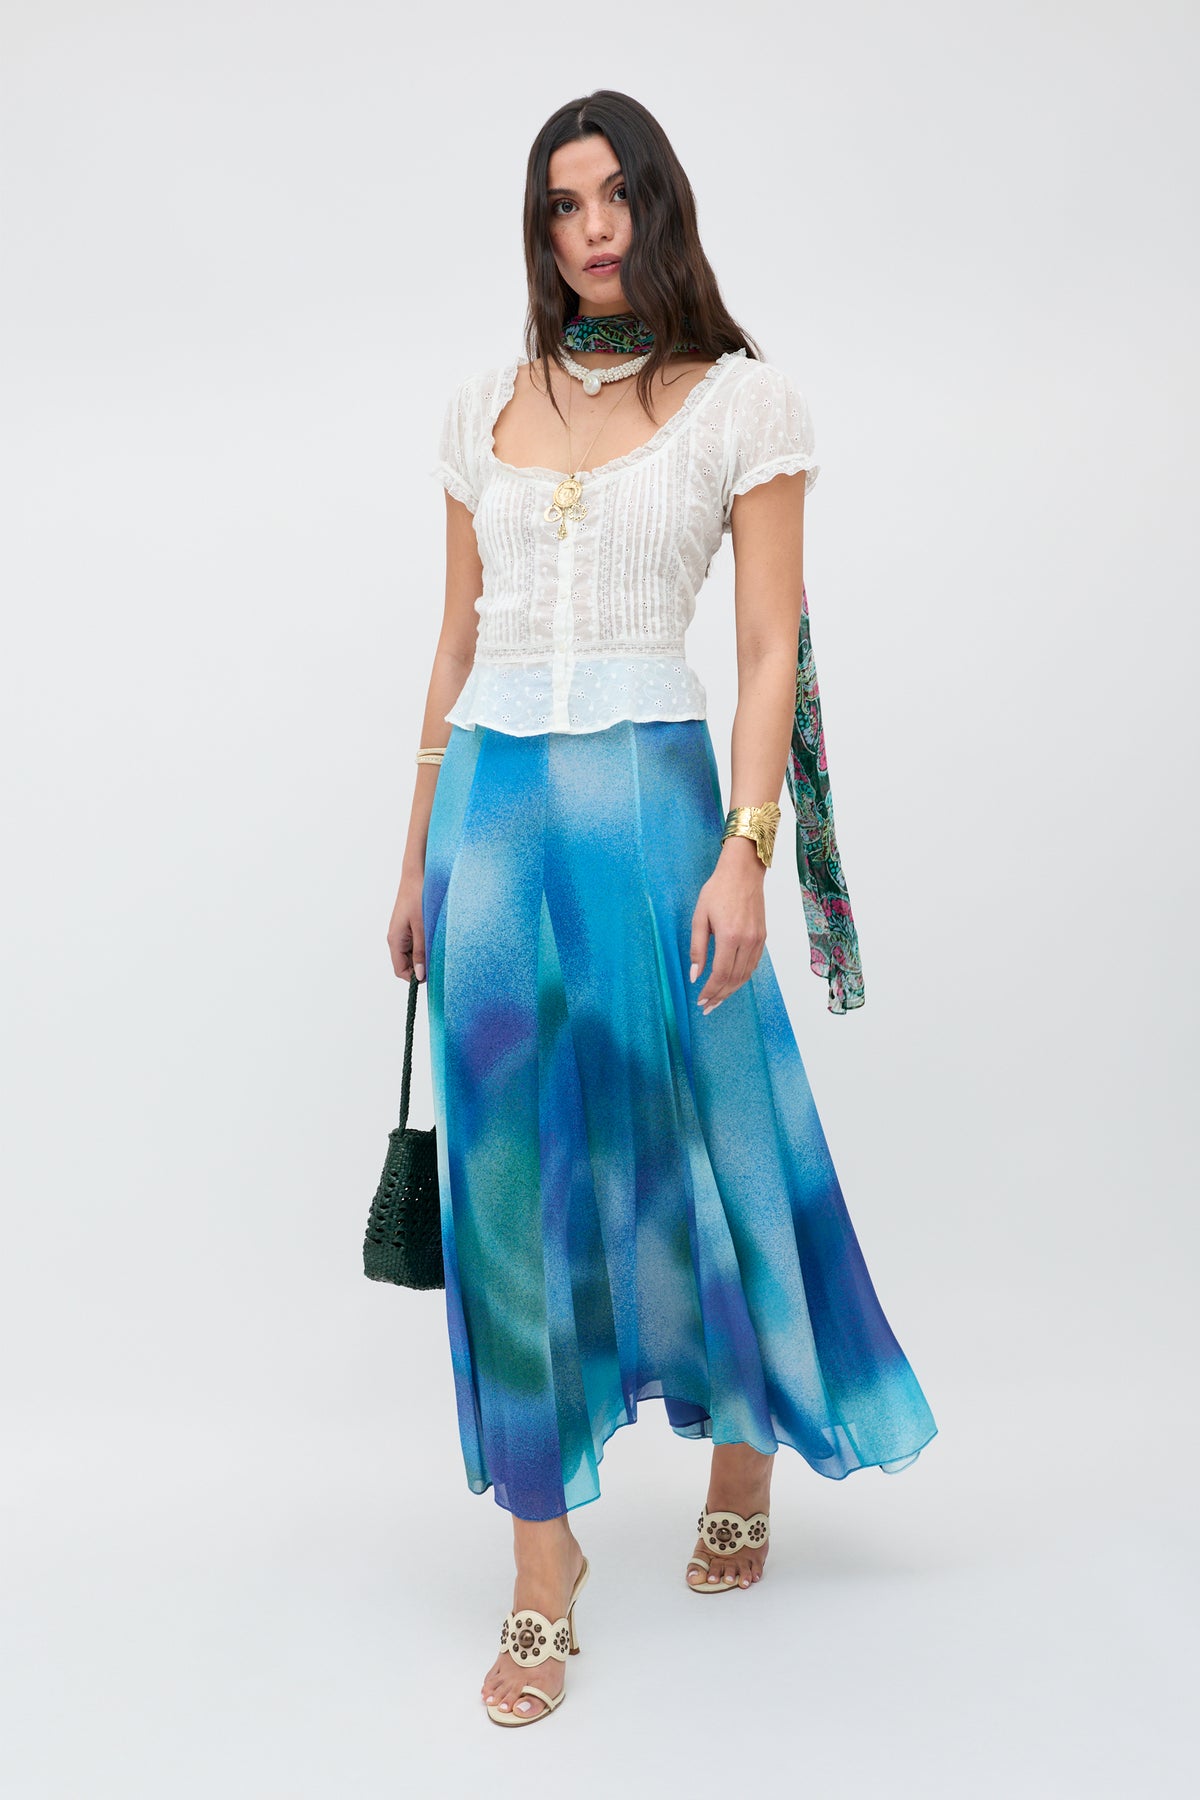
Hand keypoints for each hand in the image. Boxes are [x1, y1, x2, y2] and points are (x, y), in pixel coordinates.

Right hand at [387, 867, 426, 981]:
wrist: (417, 874)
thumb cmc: (418, 897)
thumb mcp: (422, 927)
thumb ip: (421, 952)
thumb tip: (419, 976)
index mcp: (395, 940)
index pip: (400, 971)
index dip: (414, 977)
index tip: (432, 973)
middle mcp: (396, 938)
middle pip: (406, 964)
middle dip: (421, 965)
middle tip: (438, 957)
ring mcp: (402, 932)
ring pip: (412, 954)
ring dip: (425, 954)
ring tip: (437, 944)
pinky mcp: (409, 926)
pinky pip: (416, 943)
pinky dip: (425, 944)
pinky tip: (435, 936)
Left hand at [689, 835, 766, 1012]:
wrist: (743, 871)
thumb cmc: (717, 890)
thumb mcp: (700, 917)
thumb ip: (697, 948)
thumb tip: (695, 975)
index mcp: (729, 937)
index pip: (721, 974)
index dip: (711, 991)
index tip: (701, 1001)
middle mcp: (747, 941)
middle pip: (735, 979)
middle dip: (720, 995)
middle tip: (708, 1006)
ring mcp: (758, 940)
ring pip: (746, 974)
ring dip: (732, 990)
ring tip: (718, 998)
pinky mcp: (762, 936)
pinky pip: (753, 964)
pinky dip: (742, 977)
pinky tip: (732, 981)